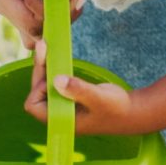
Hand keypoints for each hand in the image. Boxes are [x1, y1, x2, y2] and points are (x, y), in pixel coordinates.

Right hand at [0, 0, 60, 42]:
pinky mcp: (23, 8)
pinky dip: (57, 19)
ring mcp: (12, 7)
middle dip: (58, 18)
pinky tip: (70, 2)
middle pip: (33, 29)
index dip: (52, 14)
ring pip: (37, 32)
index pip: (26, 18)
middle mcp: (2, 3)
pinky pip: (40, 26)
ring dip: (60, 21)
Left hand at [23, 40, 146, 134]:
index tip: (54, 76)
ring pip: (44, 84)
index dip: (37, 89)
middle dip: (39, 69)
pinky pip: (55, 81)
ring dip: (44, 66)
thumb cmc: (116, 108)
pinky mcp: (70, 96)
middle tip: (43, 45)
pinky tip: (54, 54)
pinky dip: (53, 68)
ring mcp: (63, 105)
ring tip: (45, 45)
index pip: (33, 105)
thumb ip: (78, 90)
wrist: (132, 111)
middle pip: (37, 91)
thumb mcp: (99, 98)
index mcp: (60, 120)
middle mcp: (58, 113)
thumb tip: (56, 80)